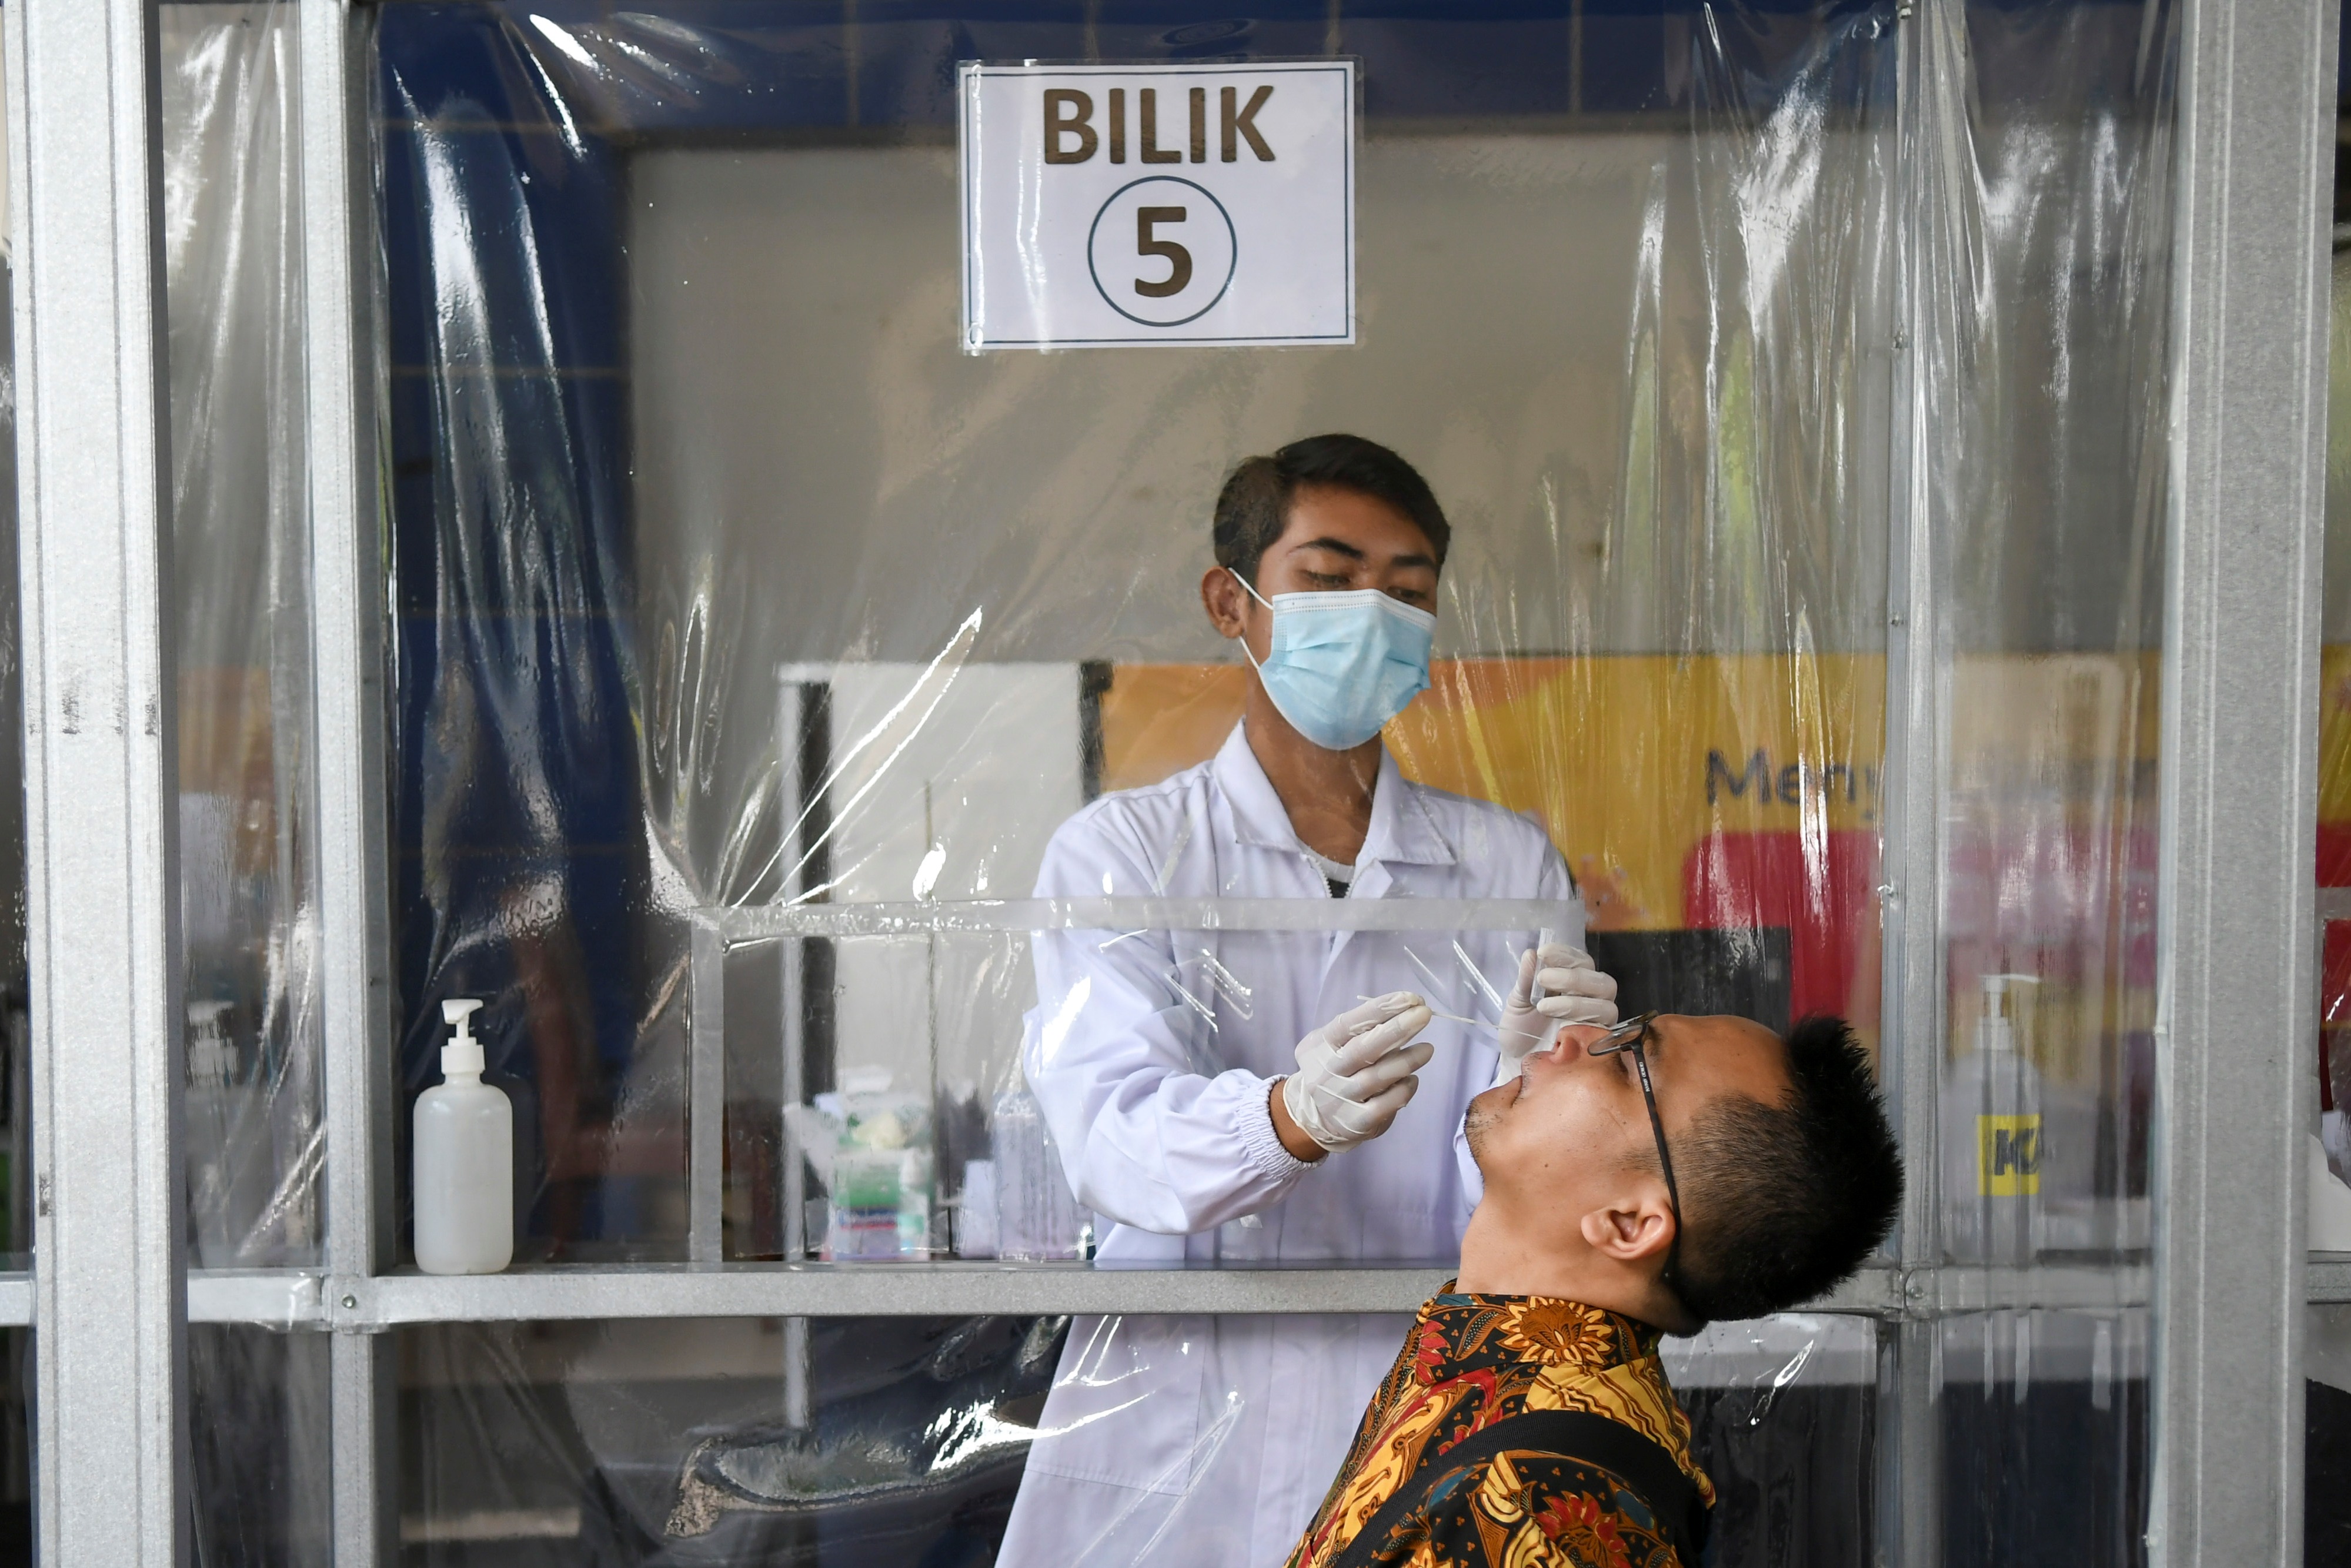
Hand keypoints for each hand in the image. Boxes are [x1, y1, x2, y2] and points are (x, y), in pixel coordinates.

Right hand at [1279, 993, 1435, 1154]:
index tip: (1409, 998)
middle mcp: (1327, 1072)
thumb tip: (1406, 1009)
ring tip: (1428, 1049)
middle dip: (1396, 1029)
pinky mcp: (1356, 1123)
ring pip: (1376, 1078)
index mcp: (1319, 1046)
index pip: (1348, 1024)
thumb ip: (1360, 1030)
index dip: (1379, 1010)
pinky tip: (1412, 1079)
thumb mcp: (1333, 1044)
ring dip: (1406, 1061)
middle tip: (1423, 1014)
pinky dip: (1403, 1090)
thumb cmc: (1334, 1068)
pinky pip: (1385, 1105)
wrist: (1313, 1116)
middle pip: (1363, 1050)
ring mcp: (1341, 1099)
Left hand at [1494, 944, 1618, 1081]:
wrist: (1517, 1063)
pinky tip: (1559, 1024)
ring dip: (1575, 1001)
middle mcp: (1591, 1000)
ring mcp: (1597, 1022)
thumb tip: (1530, 953)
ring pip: (1605, 1004)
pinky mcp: (1599, 1043)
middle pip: (1601, 981)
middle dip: (1573, 977)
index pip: (1582, 962)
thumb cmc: (1520, 1030)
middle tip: (1544, 979)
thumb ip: (1526, 979)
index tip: (1543, 953)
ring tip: (1543, 1006)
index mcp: (1573, 984)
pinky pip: (1603, 1029)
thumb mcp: (1517, 1002)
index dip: (1566, 955)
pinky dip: (1582, 1023)